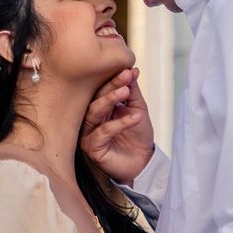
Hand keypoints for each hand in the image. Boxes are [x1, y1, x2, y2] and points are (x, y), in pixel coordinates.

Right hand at [80, 68, 154, 184]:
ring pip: (94, 112)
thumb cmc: (137, 137)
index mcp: (100, 108)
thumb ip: (133, 92)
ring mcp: (89, 133)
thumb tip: (131, 70)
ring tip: (127, 92)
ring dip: (110, 99)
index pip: (102, 90)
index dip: (115, 79)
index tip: (129, 70)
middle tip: (126, 78)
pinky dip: (119, 123)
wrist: (143, 162)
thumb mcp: (138, 110)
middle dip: (111, 86)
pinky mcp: (91, 147)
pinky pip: (103, 132)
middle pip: (96, 98)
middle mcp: (91, 119)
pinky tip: (135, 117)